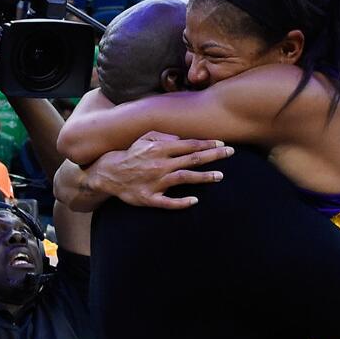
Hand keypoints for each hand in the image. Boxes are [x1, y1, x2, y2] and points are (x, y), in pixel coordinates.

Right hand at [86, 131, 229, 208]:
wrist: (109, 174)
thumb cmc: (130, 155)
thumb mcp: (144, 139)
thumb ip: (163, 136)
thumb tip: (181, 139)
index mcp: (159, 149)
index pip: (188, 145)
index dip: (206, 144)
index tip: (222, 143)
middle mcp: (160, 165)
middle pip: (191, 159)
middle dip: (213, 156)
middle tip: (230, 153)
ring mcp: (155, 182)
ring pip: (184, 178)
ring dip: (203, 178)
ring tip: (220, 176)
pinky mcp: (149, 198)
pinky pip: (167, 202)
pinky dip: (181, 202)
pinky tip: (194, 201)